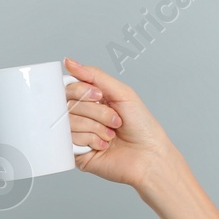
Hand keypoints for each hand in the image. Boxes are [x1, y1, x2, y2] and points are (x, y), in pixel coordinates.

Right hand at [62, 57, 175, 190]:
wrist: (149, 156)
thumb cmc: (142, 126)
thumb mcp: (122, 93)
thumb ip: (95, 76)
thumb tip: (70, 62)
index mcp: (92, 101)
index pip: (69, 87)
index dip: (81, 90)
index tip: (99, 95)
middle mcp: (83, 116)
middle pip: (69, 104)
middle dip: (96, 111)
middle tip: (115, 120)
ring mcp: (77, 135)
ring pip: (69, 121)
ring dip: (96, 127)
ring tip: (111, 135)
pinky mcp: (75, 153)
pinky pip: (69, 139)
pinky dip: (91, 140)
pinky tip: (104, 146)